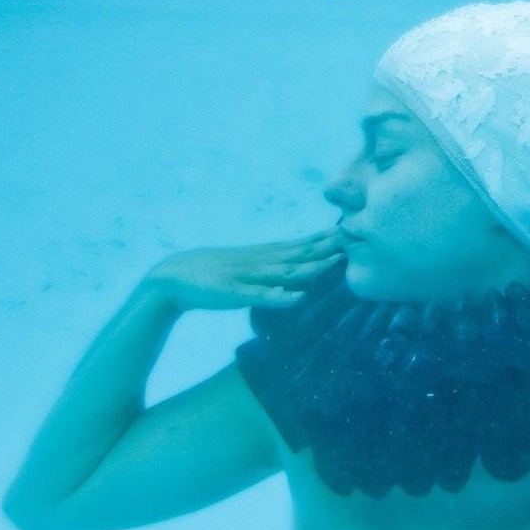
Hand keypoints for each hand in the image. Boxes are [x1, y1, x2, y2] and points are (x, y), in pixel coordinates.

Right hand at [144, 227, 345, 311]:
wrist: (173, 277)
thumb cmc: (215, 275)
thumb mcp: (248, 268)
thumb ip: (272, 269)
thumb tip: (298, 275)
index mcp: (265, 256)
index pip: (302, 246)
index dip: (327, 239)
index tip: (353, 231)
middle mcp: (260, 262)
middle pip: (300, 254)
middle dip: (328, 247)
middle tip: (356, 238)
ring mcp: (247, 277)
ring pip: (284, 272)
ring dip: (311, 268)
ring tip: (335, 263)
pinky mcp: (233, 294)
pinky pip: (257, 296)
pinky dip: (276, 297)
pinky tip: (294, 298)